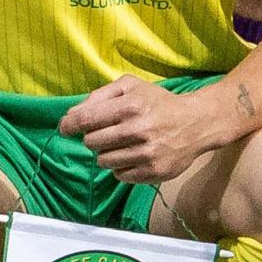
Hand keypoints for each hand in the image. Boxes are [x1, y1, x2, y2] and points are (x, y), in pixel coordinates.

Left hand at [63, 76, 251, 188]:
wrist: (196, 123)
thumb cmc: (159, 103)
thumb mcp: (132, 86)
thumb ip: (101, 95)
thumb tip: (73, 114)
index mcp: (129, 106)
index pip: (85, 119)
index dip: (69, 125)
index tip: (64, 128)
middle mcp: (136, 130)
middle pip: (91, 143)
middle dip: (93, 138)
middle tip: (107, 133)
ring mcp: (145, 154)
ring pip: (103, 161)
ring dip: (106, 153)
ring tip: (122, 144)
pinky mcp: (152, 172)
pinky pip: (119, 175)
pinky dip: (121, 167)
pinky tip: (133, 155)